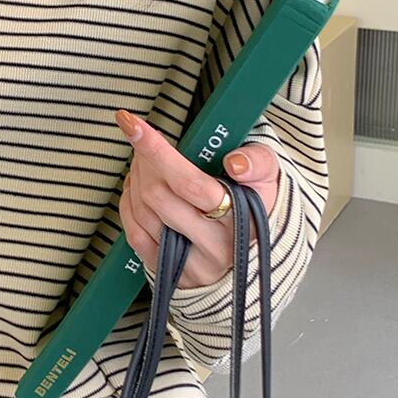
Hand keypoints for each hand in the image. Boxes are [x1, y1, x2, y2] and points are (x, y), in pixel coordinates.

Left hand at [114, 109, 280, 289]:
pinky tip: (135, 189)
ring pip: (144, 213)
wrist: (258, 248)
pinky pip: (136, 236)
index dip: (157, 151)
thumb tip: (235, 163)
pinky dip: (128, 206)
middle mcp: (215, 246)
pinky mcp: (172, 273)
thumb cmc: (258, 200)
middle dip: (144, 161)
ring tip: (142, 161)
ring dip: (134, 179)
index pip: (190, 183)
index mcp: (241, 219)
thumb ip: (259, 162)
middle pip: (159, 196)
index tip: (133, 124)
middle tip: (145, 140)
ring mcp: (192, 263)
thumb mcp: (269, 175)